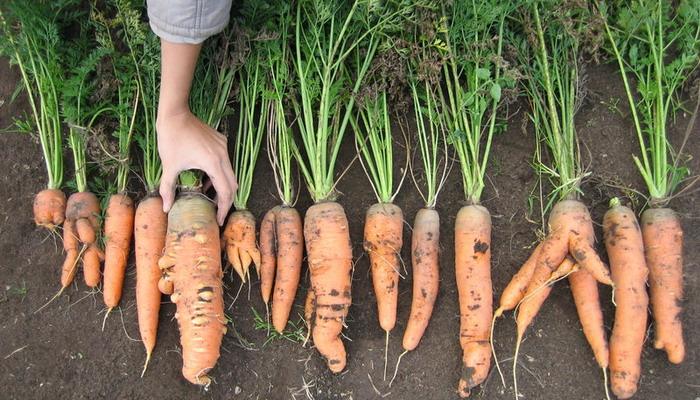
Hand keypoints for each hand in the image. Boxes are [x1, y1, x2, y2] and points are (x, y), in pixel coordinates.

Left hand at [157, 110, 237, 224]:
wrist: (175, 113)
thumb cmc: (171, 138)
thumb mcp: (169, 166)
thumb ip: (168, 188)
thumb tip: (166, 208)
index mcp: (213, 163)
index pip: (225, 191)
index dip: (224, 208)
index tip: (220, 220)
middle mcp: (223, 155)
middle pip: (232, 184)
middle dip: (226, 201)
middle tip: (217, 214)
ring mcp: (223, 147)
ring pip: (229, 173)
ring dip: (221, 187)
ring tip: (209, 198)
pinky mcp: (221, 142)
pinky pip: (225, 163)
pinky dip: (218, 174)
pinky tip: (205, 179)